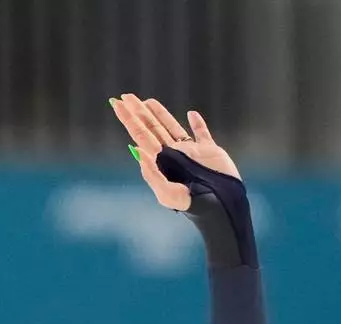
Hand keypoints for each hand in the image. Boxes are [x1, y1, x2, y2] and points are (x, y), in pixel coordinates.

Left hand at [110, 94, 240, 210]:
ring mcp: (191, 152)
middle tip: (125, 97)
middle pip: (151, 128)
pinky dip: (198, 123)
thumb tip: (137, 151)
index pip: (141, 136)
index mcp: (162, 162)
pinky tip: (191, 114)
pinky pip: (202, 133)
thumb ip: (153, 175)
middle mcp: (173, 155)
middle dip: (138, 113)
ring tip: (146, 101)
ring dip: (160, 114)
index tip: (117, 105)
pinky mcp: (211, 151)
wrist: (224, 209)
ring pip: (172, 128)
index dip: (129, 120)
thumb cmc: (197, 206)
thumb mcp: (170, 195)